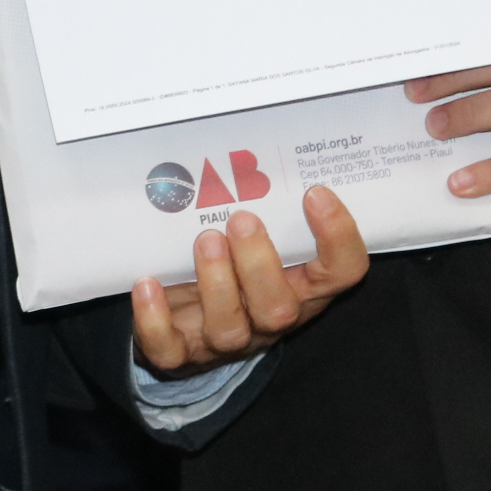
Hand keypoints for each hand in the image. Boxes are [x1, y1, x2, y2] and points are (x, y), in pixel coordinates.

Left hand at [130, 185, 366, 376]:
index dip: (338, 237)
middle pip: (279, 309)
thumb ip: (266, 203)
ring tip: (205, 240)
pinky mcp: (181, 352)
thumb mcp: (262, 236)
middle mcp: (270, 317)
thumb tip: (252, 138)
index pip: (342, 271)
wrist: (190, 320)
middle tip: (242, 219)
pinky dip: (155, 319)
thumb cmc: (236, 264)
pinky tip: (148, 283)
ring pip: (229, 328)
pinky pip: (168, 348)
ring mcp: (226, 339)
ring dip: (216, 283)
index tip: (315, 192)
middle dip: (259, 264)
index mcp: (302, 286)